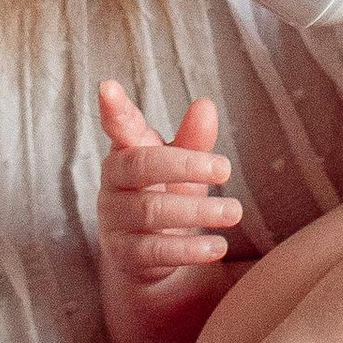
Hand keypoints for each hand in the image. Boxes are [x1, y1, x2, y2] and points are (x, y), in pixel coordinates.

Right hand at [96, 81, 242, 299]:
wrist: (144, 254)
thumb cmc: (163, 194)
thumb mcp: (181, 167)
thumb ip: (193, 140)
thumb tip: (206, 105)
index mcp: (126, 150)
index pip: (118, 126)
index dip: (113, 109)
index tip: (108, 87)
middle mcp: (113, 182)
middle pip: (140, 166)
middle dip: (184, 165)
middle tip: (226, 168)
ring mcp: (114, 219)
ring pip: (151, 210)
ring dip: (197, 211)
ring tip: (234, 211)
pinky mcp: (123, 254)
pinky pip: (156, 250)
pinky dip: (189, 250)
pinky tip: (218, 246)